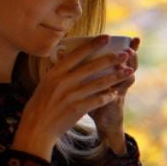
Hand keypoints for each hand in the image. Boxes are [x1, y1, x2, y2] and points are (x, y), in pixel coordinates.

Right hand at [12, 35, 133, 161]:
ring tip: (129, 71)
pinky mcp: (77, 109)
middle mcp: (63, 82)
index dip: (92, 45)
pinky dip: (108, 96)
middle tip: (126, 54)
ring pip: (99, 83)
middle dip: (111, 59)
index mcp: (54, 73)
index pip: (76, 54)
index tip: (106, 37)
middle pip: (92, 67)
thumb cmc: (41, 105)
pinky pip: (98, 100)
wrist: (37, 128)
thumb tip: (72, 58)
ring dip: (116, 77)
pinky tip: (116, 93)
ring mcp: (71, 95)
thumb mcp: (46, 84)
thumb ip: (59, 73)